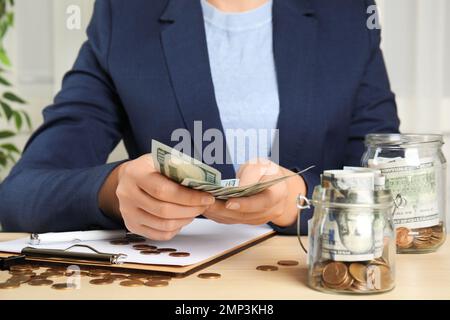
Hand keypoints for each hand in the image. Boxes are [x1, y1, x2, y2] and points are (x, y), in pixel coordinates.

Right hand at [99, 154, 214, 240]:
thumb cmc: (150, 168)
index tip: (207, 197)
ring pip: (163, 225)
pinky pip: (159, 234)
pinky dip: (175, 229)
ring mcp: (127, 212)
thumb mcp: (162, 160)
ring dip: (185, 220)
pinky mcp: (132, 225)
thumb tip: (204, 180)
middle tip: (204, 205)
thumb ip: (180, 168)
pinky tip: (182, 219)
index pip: (163, 190)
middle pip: (164, 210)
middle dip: (190, 210)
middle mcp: (127, 194)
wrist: (127, 178)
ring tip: (195, 211)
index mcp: (135, 173)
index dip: (188, 197)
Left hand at [204, 159, 306, 226]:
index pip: (262, 202)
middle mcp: (271, 210)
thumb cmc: (266, 171)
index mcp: (278, 194)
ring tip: (203, 204)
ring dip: (219, 213)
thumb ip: (251, 174)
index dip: (245, 204)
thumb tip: (238, 187)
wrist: (274, 184)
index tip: (229, 202)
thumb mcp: (261, 164)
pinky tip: (207, 208)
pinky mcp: (249, 221)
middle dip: (224, 209)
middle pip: (246, 215)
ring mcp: (260, 218)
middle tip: (207, 202)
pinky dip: (219, 215)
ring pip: (237, 220)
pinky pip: (233, 221)